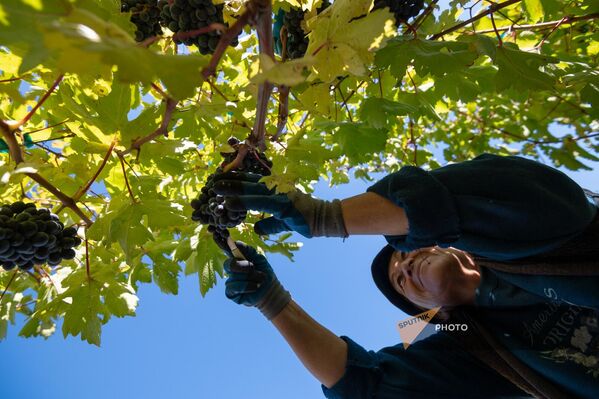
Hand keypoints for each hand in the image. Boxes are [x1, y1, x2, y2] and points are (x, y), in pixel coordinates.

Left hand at [213, 172, 346, 237]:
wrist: (323, 219)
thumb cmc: (303, 218)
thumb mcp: (282, 222)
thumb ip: (269, 224)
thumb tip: (256, 229)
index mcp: (275, 189)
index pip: (252, 182)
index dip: (235, 180)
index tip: (219, 178)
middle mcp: (275, 188)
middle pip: (249, 183)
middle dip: (229, 181)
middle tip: (211, 181)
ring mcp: (279, 194)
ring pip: (251, 190)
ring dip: (232, 189)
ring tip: (215, 190)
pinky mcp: (283, 204)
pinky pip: (260, 202)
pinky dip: (244, 202)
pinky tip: (229, 204)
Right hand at [224, 242, 290, 319]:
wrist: (271, 290)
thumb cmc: (264, 273)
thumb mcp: (259, 259)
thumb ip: (248, 250)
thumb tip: (235, 242)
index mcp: (237, 258)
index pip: (226, 249)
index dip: (221, 242)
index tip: (217, 235)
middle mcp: (231, 269)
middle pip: (229, 264)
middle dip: (244, 266)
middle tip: (254, 268)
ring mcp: (230, 280)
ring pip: (235, 276)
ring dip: (251, 277)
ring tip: (260, 279)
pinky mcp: (230, 293)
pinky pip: (234, 287)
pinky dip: (247, 286)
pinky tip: (255, 286)